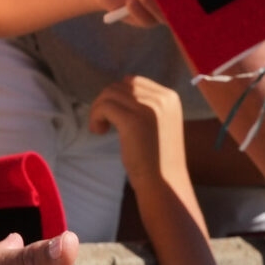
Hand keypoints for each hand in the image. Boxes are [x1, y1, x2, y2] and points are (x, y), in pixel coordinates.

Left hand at [88, 77, 188, 192]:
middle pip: (121, 86)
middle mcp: (162, 98)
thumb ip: (146, 105)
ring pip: (110, 94)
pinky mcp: (133, 121)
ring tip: (101, 129)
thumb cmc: (159, 158)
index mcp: (170, 97)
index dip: (118, 97)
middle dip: (106, 101)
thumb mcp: (159, 123)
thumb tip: (117, 90)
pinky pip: (104, 107)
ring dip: (98, 109)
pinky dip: (95, 117)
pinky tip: (99, 132)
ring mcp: (148, 108)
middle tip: (104, 123)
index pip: (134, 82)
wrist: (165, 182)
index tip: (115, 117)